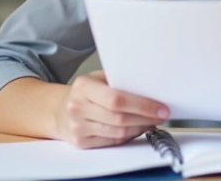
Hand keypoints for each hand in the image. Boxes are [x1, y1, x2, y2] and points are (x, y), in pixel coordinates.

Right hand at [54, 70, 170, 148]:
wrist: (59, 110)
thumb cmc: (84, 92)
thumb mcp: (97, 78)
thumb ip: (119, 81)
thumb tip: (150, 88)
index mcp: (83, 86)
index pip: (117, 98)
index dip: (142, 105)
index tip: (160, 107)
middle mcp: (77, 107)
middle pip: (119, 118)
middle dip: (146, 117)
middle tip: (162, 115)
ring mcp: (78, 126)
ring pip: (118, 132)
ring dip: (140, 128)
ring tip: (152, 121)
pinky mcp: (80, 142)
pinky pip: (112, 141)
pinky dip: (129, 136)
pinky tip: (137, 129)